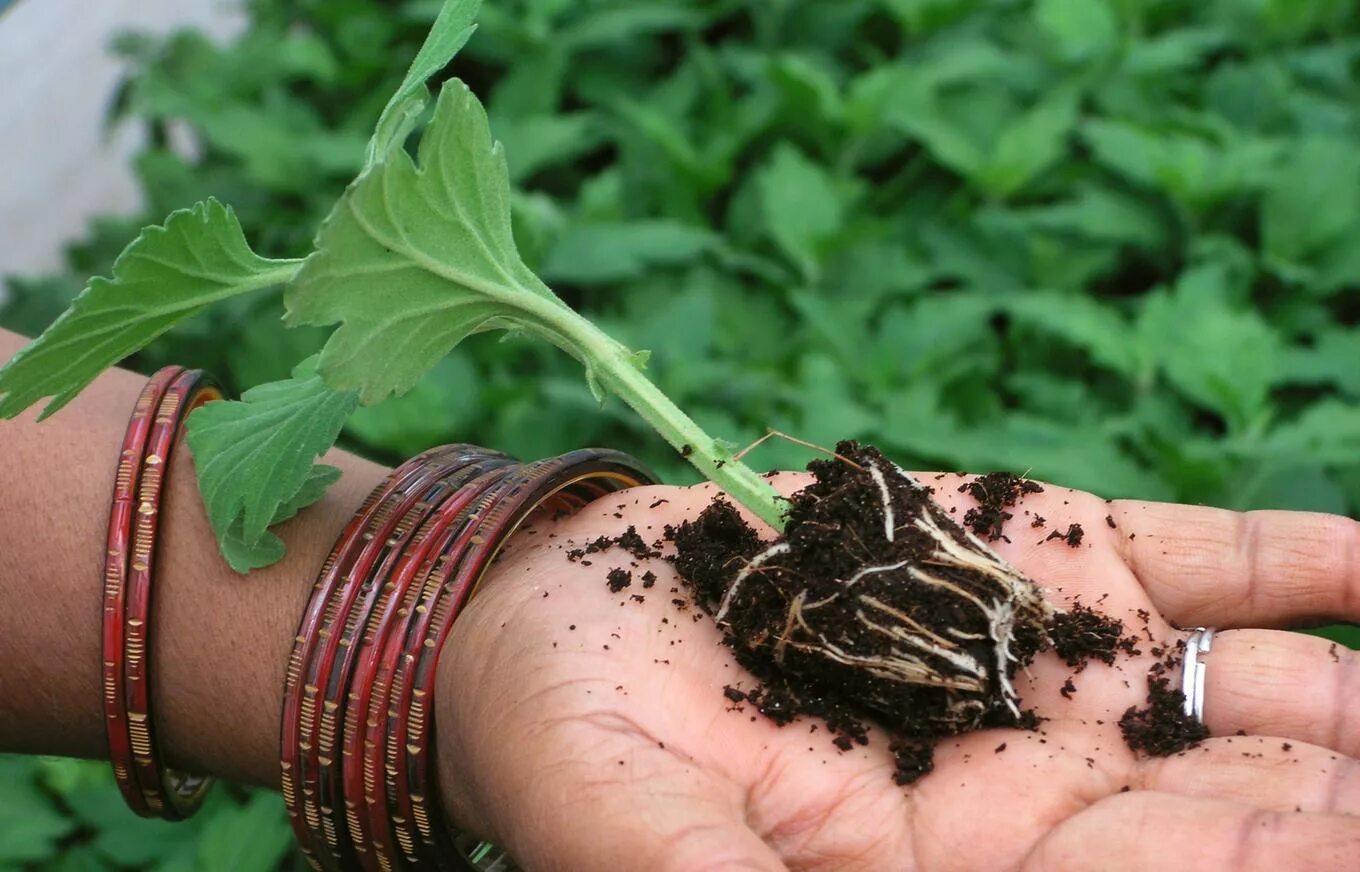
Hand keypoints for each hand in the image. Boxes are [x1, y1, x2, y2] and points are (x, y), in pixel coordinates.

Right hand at [434, 474, 1359, 869]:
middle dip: (1317, 808)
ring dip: (1328, 703)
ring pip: (1223, 695)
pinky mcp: (1023, 551)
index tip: (1324, 847)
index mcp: (937, 870)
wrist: (550, 614)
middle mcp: (1016, 781)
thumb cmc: (566, 743)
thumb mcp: (629, 833)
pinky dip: (1284, 562)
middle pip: (1205, 809)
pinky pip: (1182, 560)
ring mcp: (1035, 660)